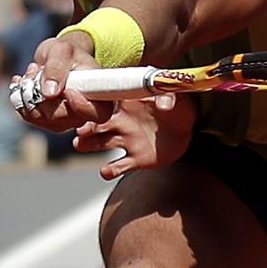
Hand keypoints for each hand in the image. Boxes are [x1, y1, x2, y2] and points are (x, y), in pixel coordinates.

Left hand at [15, 32, 100, 131]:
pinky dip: (21, 97)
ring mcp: (65, 120)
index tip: (67, 90)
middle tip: (37, 70)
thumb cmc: (66, 52)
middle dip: (43, 95)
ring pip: (41, 117)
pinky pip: (29, 115)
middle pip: (62, 118)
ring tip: (34, 71)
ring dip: (29, 92)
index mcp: (100, 95)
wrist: (55, 57)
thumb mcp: (62, 52)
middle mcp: (84, 113)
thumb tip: (50, 93)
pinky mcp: (47, 121)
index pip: (99, 114)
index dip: (82, 107)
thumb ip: (57, 69)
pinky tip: (24, 81)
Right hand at [74, 93, 195, 179]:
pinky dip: (110, 170)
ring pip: (100, 143)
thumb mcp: (178, 95)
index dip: (92, 99)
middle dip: (85, 125)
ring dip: (88, 144)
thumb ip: (169, 95)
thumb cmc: (179, 108)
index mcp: (128, 102)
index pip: (105, 98)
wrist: (187, 132)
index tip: (82, 99)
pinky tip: (106, 171)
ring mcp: (126, 140)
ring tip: (80, 144)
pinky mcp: (135, 159)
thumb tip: (164, 103)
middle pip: (96, 122)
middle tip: (79, 128)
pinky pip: (119, 166)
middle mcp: (121, 121)